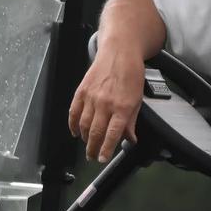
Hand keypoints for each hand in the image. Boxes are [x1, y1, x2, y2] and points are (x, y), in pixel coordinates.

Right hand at [69, 45, 145, 161]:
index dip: (106, 149)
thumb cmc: (131, 74)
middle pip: (96, 133)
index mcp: (122, 107)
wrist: (119, 52)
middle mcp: (106, 103)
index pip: (112, 134)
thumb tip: (130, 139)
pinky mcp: (82, 91)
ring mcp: (92, 97)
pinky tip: (75, 132)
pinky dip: (73, 124)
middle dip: (93, 149)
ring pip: (84, 125)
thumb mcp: (137, 100)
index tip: (103, 158)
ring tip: (88, 146)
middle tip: (93, 156)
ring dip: (85, 139)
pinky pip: (74, 112)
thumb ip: (131, 122)